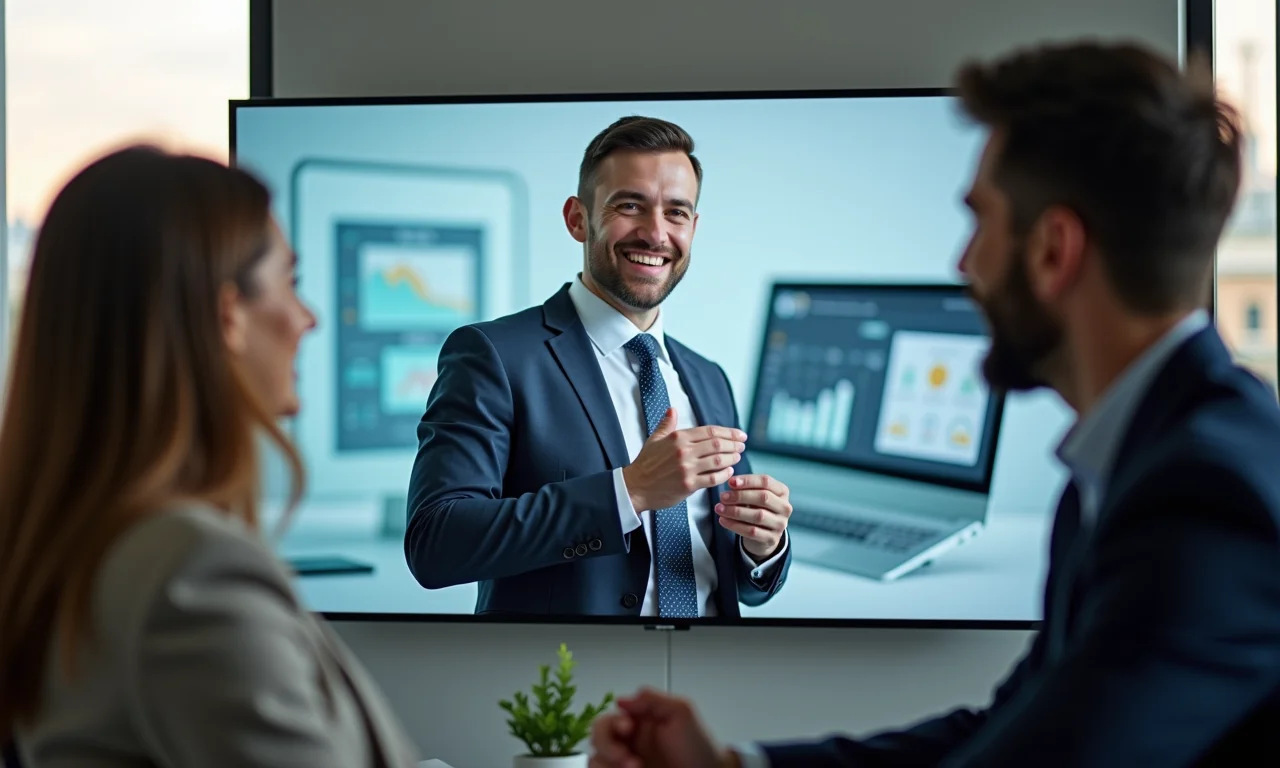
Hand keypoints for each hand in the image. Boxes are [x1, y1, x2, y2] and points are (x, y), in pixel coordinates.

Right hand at [590, 687, 735, 767]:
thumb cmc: (700, 748)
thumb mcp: (682, 712)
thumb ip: (653, 700)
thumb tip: (622, 700)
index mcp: (639, 721)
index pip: (610, 717)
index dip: (613, 723)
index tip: (629, 729)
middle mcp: (629, 742)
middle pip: (597, 737)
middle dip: (608, 746)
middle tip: (629, 759)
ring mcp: (626, 762)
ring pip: (596, 759)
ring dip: (608, 763)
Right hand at [622, 408, 745, 512]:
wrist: (635, 487)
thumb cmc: (645, 464)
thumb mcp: (654, 440)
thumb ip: (666, 424)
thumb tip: (672, 409)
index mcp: (678, 437)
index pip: (710, 431)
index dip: (729, 432)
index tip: (740, 435)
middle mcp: (683, 451)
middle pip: (717, 444)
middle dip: (734, 444)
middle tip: (742, 446)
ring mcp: (686, 468)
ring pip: (718, 460)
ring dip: (732, 458)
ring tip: (737, 457)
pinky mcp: (688, 485)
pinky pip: (713, 478)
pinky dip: (724, 474)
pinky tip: (729, 472)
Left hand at [716, 474, 791, 559]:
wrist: (763, 535)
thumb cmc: (757, 508)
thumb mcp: (755, 495)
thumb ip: (746, 487)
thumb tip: (731, 482)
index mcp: (782, 492)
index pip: (766, 482)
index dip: (748, 481)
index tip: (730, 482)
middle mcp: (785, 507)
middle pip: (763, 497)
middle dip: (740, 496)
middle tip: (723, 497)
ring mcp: (780, 524)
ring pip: (758, 515)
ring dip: (735, 511)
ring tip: (719, 508)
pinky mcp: (772, 538)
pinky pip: (752, 531)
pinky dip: (735, 525)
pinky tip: (723, 520)